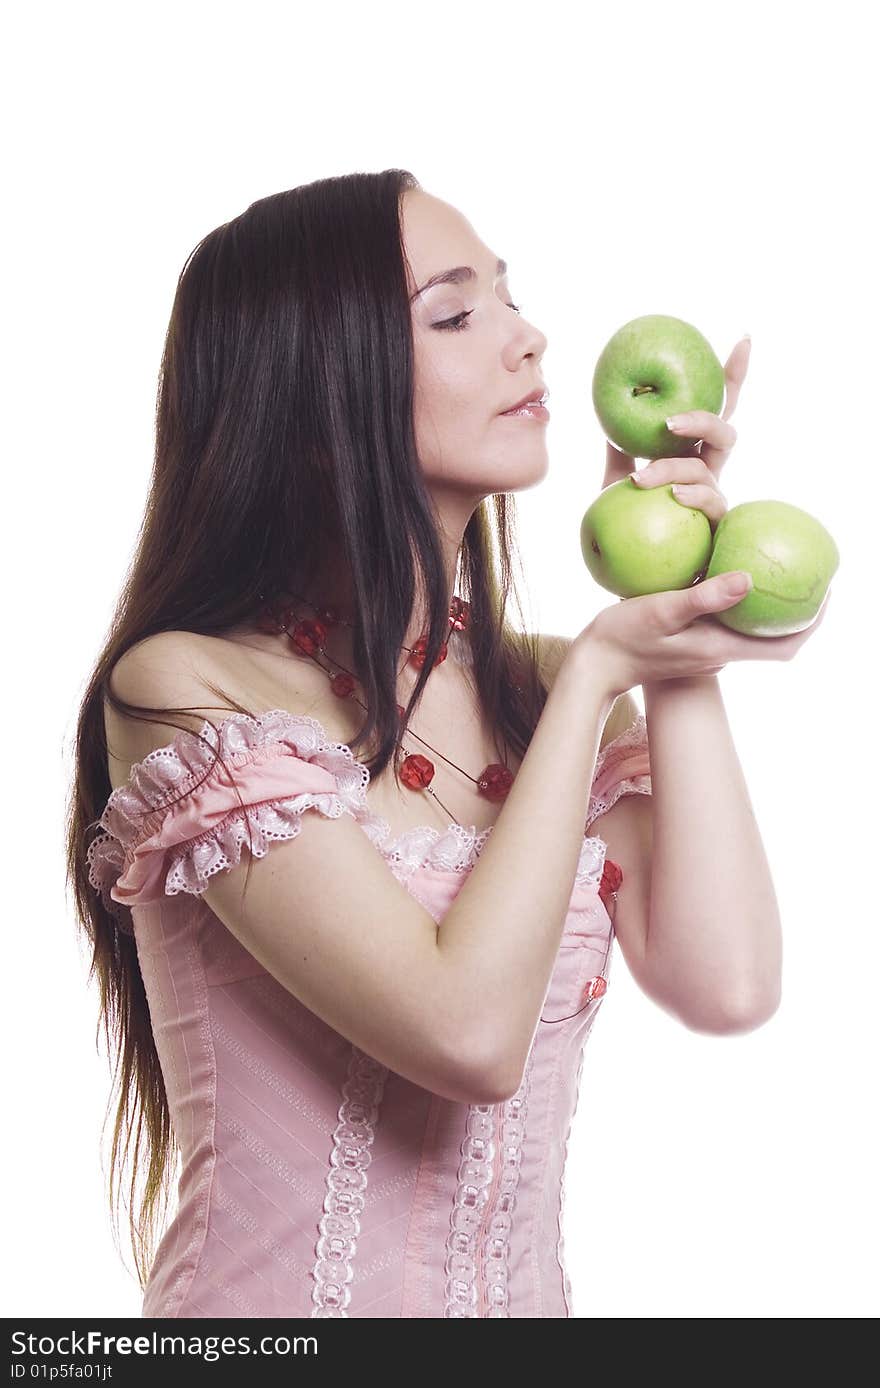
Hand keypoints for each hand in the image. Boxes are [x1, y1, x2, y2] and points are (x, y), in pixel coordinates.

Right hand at [572, 571, 831, 701]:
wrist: (594, 666)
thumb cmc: (622, 638)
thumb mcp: (661, 610)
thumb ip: (705, 596)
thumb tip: (750, 578)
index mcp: (720, 649)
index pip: (784, 646)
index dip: (811, 623)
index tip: (826, 592)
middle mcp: (719, 654)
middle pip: (774, 639)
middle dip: (797, 611)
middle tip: (807, 573)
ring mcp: (705, 652)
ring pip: (750, 630)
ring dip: (767, 605)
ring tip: (775, 566)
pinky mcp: (691, 644)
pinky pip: (727, 622)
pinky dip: (738, 601)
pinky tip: (728, 569)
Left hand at [601, 335, 750, 521]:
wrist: (636, 577)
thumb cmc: (632, 527)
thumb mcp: (616, 484)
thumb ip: (618, 451)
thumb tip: (605, 412)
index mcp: (693, 451)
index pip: (716, 408)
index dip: (732, 377)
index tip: (743, 339)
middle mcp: (710, 470)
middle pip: (724, 430)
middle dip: (705, 418)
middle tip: (672, 421)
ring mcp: (715, 496)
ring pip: (707, 467)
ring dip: (672, 468)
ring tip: (642, 479)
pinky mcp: (715, 525)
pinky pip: (710, 503)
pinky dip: (693, 495)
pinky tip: (676, 495)